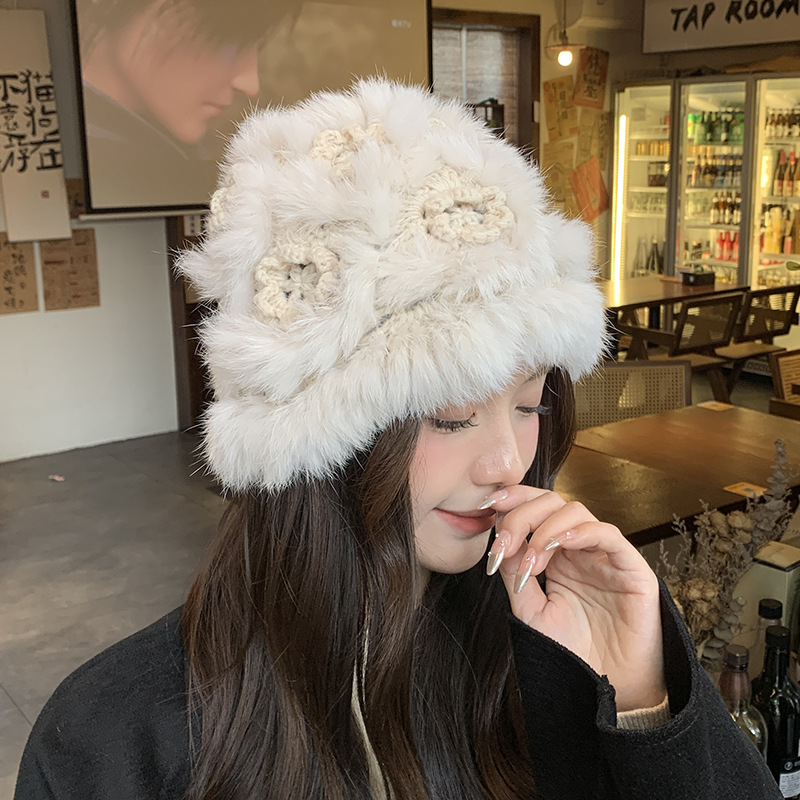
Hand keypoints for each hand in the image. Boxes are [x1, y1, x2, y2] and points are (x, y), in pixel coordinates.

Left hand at [485, 486, 665, 711]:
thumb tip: (499, 540)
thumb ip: (515, 573)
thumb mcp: (530, 610)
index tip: (485, 508)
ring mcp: (604, 555)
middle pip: (550, 502)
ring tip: (532, 562)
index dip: (511, 501)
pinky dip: (581, 532)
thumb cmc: (571, 652)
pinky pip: (608, 535)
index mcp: (555, 554)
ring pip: (576, 511)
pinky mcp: (631, 568)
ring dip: (546, 529)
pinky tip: (561, 545)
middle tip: (504, 545)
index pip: (533, 508)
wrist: (604, 691)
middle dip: (521, 515)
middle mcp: (579, 548)